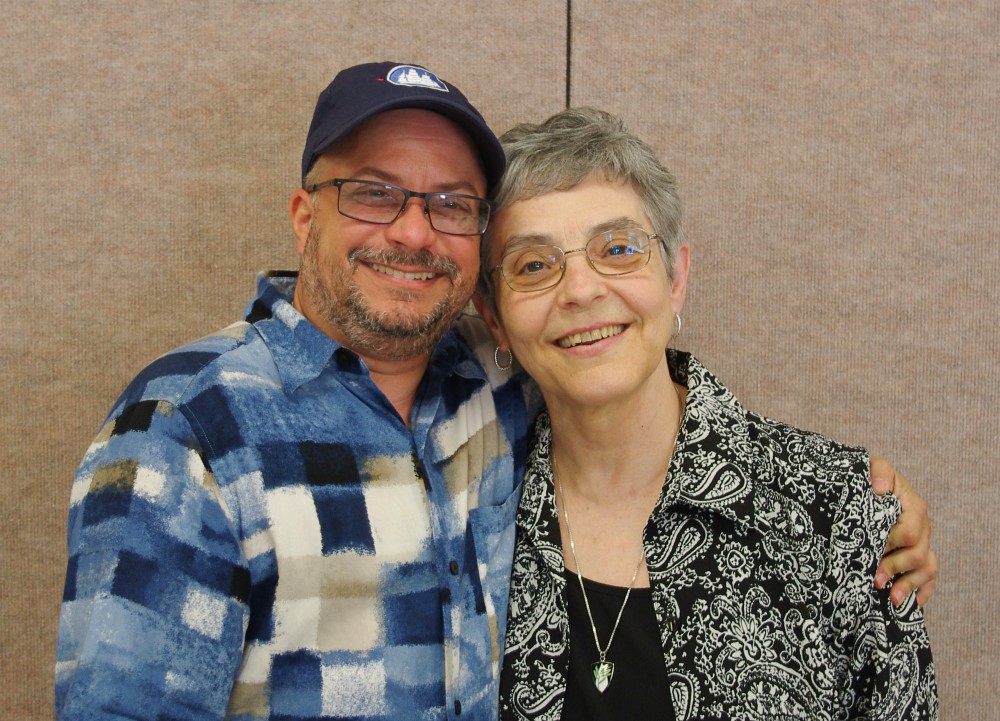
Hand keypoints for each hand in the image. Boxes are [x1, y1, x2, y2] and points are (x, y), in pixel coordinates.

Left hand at [870, 456, 937, 606]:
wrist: (867, 485)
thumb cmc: (868, 478)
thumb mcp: (871, 468)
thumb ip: (878, 472)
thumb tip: (881, 489)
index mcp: (912, 505)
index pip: (909, 533)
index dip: (890, 545)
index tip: (870, 552)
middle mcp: (922, 525)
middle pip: (918, 554)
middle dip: (895, 568)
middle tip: (873, 579)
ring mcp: (923, 541)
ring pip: (927, 568)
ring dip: (909, 585)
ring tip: (891, 598)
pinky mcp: (919, 554)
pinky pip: (929, 577)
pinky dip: (921, 592)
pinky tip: (907, 604)